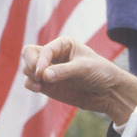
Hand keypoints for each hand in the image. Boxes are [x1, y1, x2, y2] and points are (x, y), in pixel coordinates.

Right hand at [21, 37, 136, 123]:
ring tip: (41, 84)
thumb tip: (43, 76)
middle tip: (38, 75)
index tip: (43, 73)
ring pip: (28, 68)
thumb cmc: (101, 73)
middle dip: (30, 64)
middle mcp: (54, 56)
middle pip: (29, 54)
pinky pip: (30, 82)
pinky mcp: (48, 85)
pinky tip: (38, 88)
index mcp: (64, 45)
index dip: (41, 61)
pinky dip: (30, 84)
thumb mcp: (84, 69)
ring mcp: (50, 70)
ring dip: (30, 76)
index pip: (43, 49)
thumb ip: (63, 71)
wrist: (109, 92)